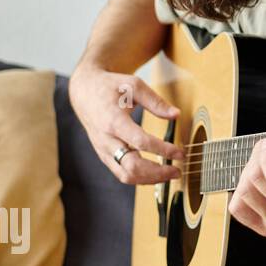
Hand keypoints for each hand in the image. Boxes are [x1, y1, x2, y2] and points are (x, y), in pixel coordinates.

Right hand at [68, 64, 185, 184]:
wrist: (84, 92)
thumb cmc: (109, 87)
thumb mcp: (134, 85)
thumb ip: (156, 101)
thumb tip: (176, 115)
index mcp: (113, 121)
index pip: (140, 142)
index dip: (163, 150)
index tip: (181, 153)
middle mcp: (106, 140)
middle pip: (131, 166)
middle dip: (158, 173)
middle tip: (178, 170)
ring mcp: (103, 150)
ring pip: (125, 175)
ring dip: (150, 179)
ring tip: (171, 174)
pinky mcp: (104, 155)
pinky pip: (121, 173)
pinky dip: (140, 178)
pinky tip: (157, 173)